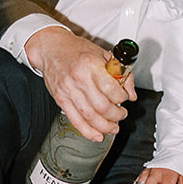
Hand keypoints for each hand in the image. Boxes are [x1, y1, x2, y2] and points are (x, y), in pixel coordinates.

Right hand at [24, 24, 135, 140]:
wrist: (51, 48)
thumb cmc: (77, 50)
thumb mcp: (103, 53)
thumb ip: (120, 72)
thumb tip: (130, 93)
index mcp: (91, 65)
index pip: (111, 89)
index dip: (122, 98)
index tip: (125, 98)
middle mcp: (79, 78)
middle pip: (101, 106)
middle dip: (116, 115)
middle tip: (121, 115)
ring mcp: (68, 90)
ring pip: (89, 116)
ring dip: (105, 126)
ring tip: (113, 127)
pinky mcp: (60, 99)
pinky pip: (75, 120)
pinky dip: (87, 131)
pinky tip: (97, 135)